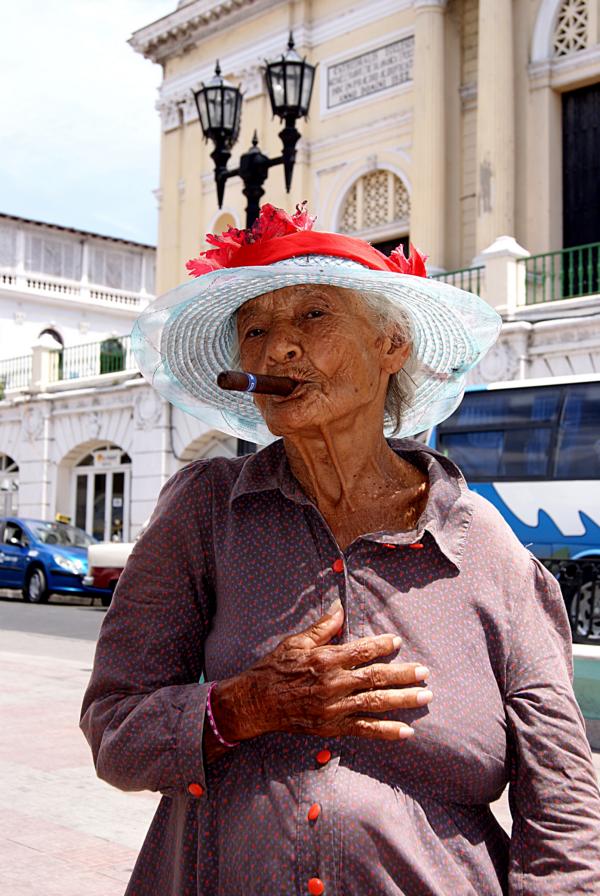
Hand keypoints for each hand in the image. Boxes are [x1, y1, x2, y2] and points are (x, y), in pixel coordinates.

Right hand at [212, 599, 430, 743]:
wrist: (256, 702)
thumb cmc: (275, 668)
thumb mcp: (296, 642)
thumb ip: (321, 627)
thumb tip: (339, 607)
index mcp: (325, 659)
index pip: (362, 650)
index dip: (382, 646)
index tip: (397, 642)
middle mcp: (333, 683)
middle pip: (376, 677)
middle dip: (403, 675)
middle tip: (425, 673)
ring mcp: (334, 707)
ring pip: (375, 703)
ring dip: (403, 699)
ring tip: (425, 696)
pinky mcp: (332, 726)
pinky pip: (364, 729)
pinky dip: (386, 731)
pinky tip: (406, 730)